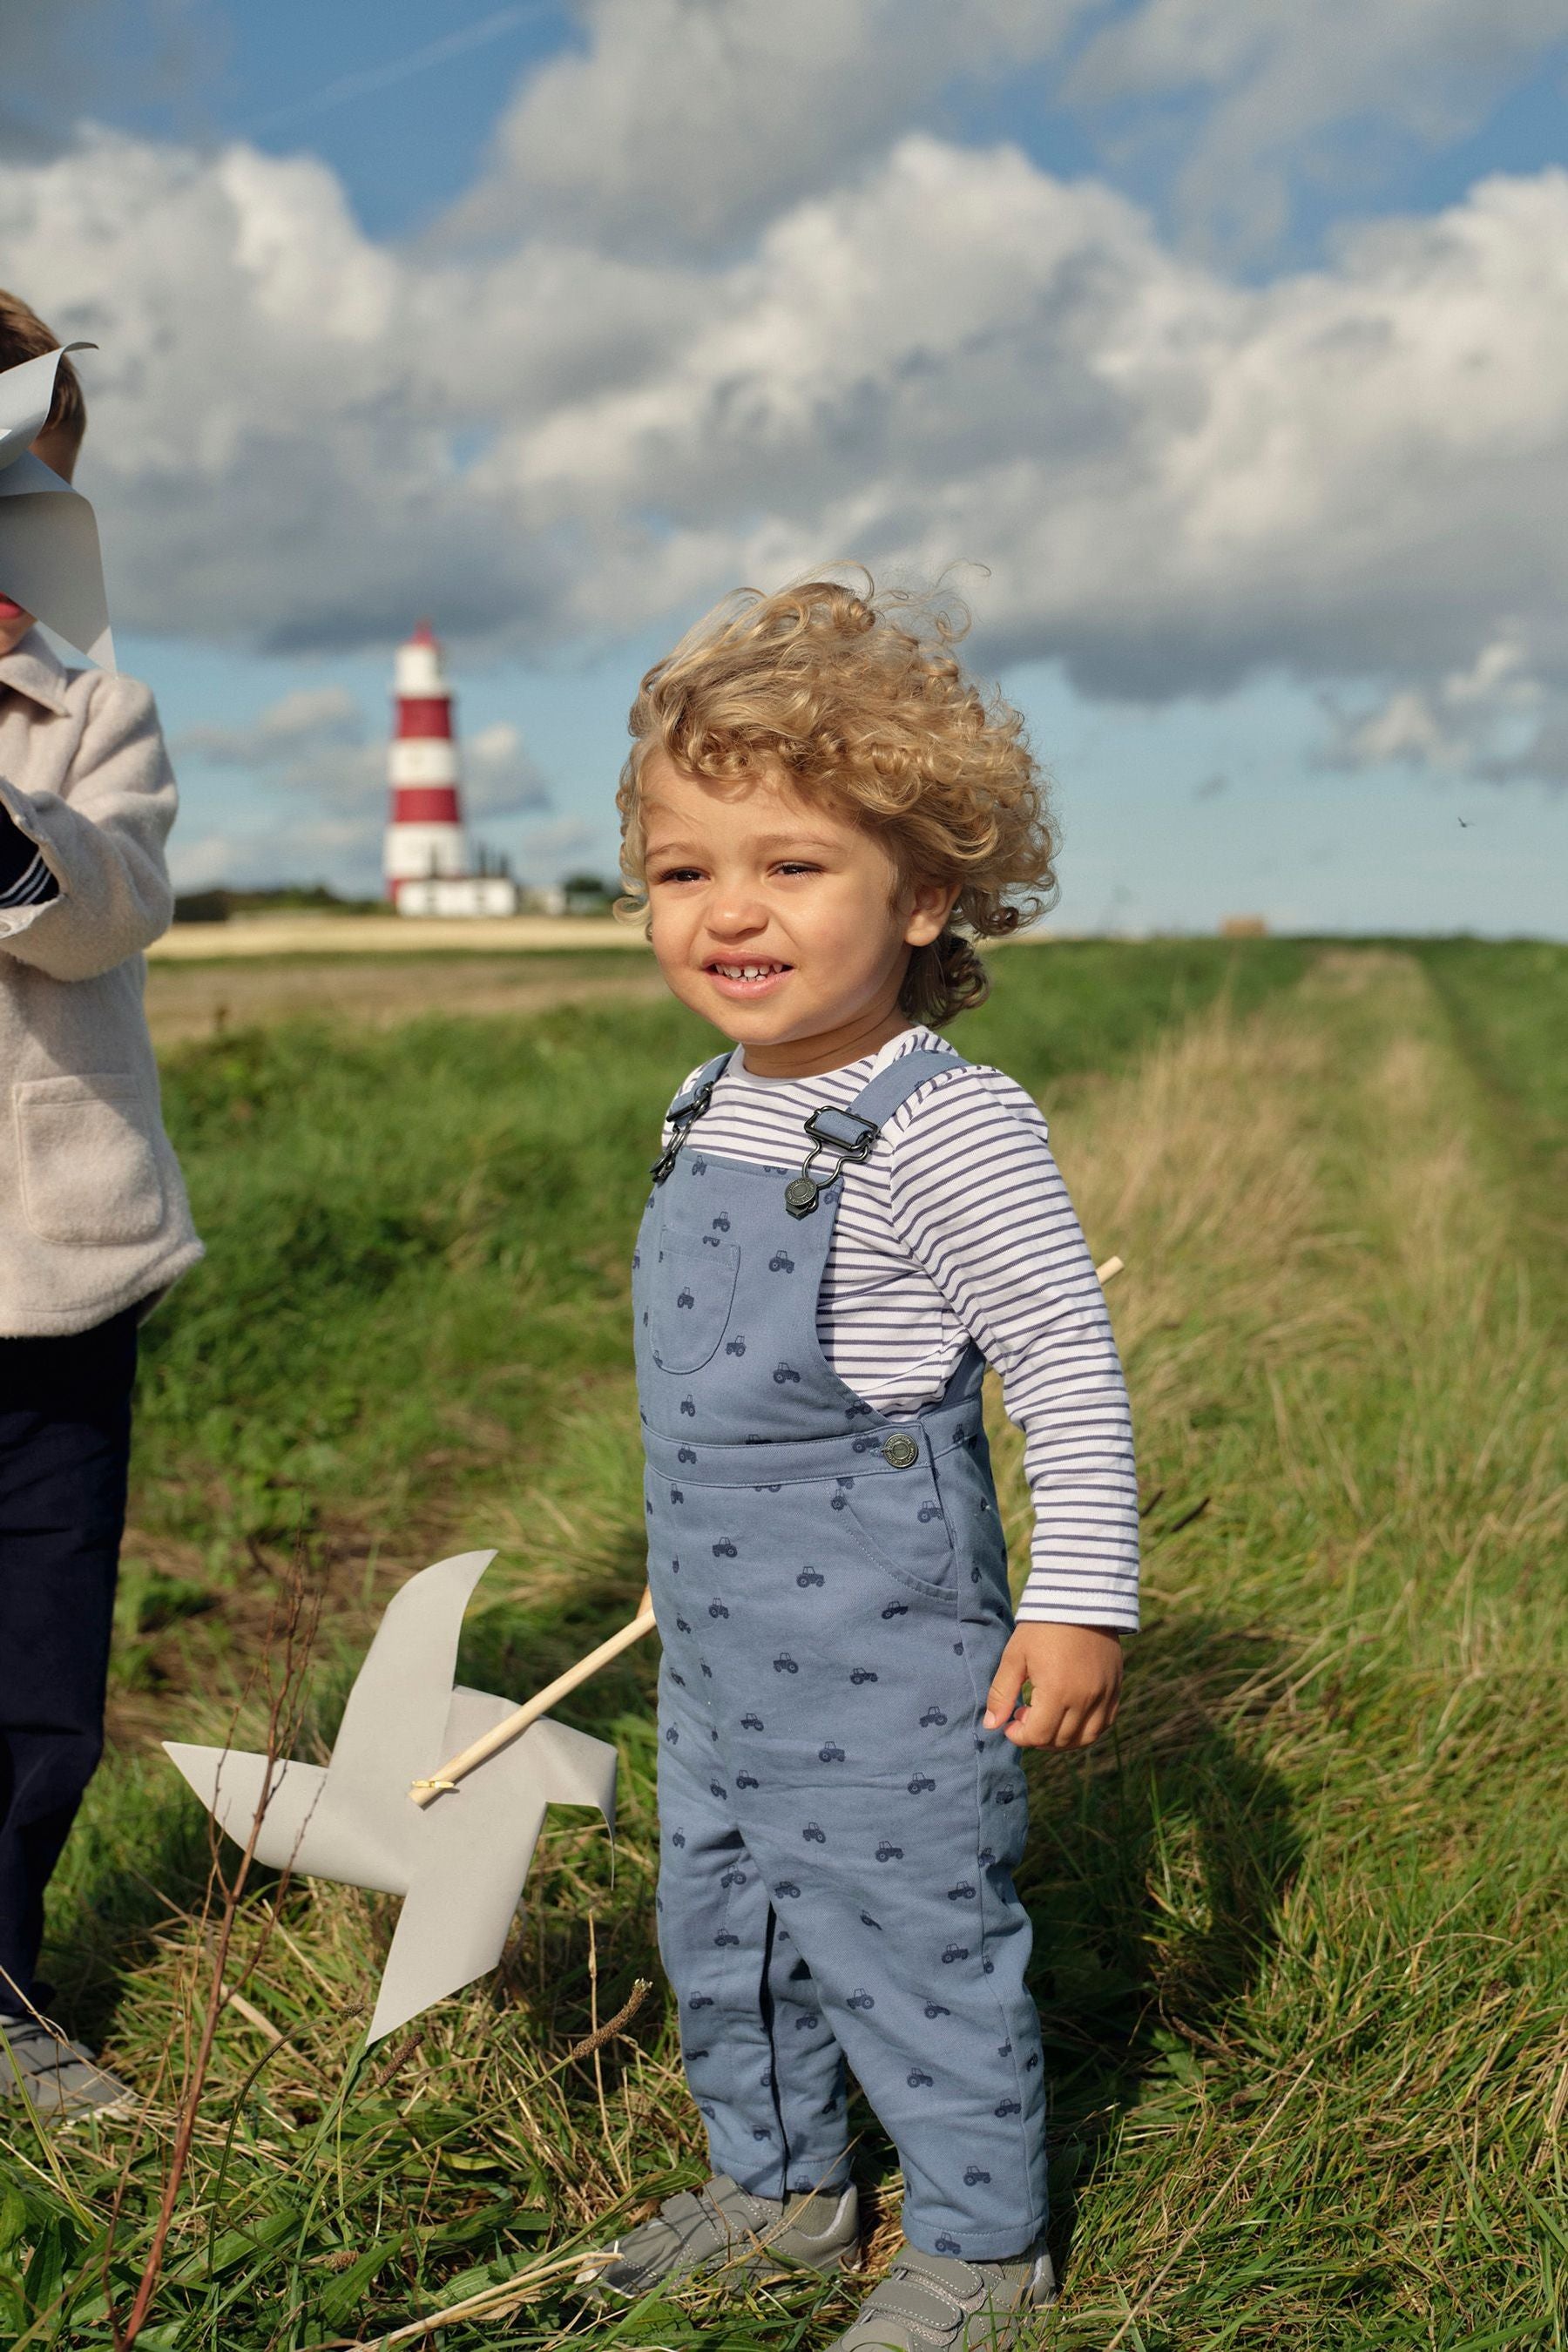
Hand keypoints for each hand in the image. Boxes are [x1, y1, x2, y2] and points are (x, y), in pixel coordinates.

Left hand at [983, 1622, 1122, 1749]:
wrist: (1079, 1598)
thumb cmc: (1041, 1626)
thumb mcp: (1014, 1656)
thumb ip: (1002, 1693)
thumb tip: (991, 1725)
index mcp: (1057, 1691)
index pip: (1038, 1735)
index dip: (1019, 1736)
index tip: (1010, 1724)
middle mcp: (1085, 1698)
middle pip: (1061, 1740)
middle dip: (1038, 1736)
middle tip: (1025, 1716)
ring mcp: (1104, 1694)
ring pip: (1085, 1738)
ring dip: (1062, 1739)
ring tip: (1046, 1720)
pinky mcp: (1116, 1687)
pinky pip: (1105, 1723)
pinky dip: (1086, 1729)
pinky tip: (1070, 1716)